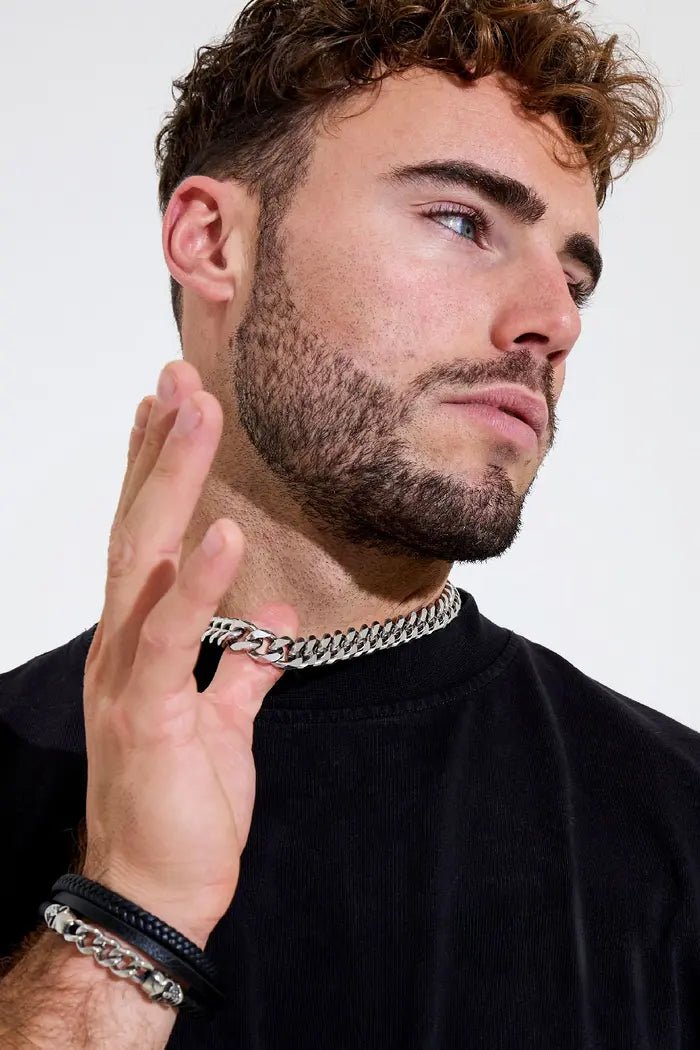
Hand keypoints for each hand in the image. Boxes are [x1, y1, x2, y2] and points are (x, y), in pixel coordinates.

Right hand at [80, 360, 297, 948]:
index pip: (149, 539)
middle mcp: (122, 646)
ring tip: (192, 412)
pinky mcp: (149, 713)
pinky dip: (196, 583)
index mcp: (141, 644)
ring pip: (145, 559)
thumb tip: (268, 613)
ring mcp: (128, 675)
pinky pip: (171, 638)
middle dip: (160, 450)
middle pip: (140, 527)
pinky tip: (220, 530)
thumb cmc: (183, 808)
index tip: (171, 409)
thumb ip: (243, 666)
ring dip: (170, 483)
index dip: (157, 472)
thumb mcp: (224, 724)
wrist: (157, 894)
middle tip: (177, 376)